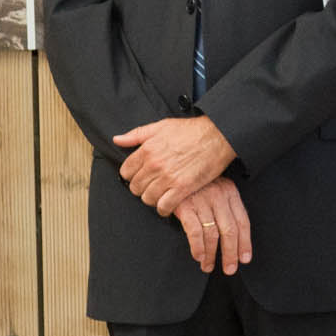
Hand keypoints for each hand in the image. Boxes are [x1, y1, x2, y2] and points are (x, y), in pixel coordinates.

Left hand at [114, 114, 236, 209]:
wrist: (217, 136)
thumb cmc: (191, 130)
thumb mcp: (160, 126)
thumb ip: (136, 135)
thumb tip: (117, 139)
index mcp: (147, 150)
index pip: (125, 172)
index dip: (131, 175)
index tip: (139, 176)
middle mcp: (155, 165)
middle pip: (135, 187)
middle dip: (141, 188)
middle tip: (150, 186)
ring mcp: (168, 178)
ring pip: (147, 198)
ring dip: (152, 198)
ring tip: (159, 194)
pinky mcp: (183, 188)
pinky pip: (164, 206)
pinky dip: (164, 209)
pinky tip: (167, 205)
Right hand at [168, 177, 253, 273]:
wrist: (168, 166)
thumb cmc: (192, 181)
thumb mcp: (213, 187)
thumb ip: (223, 205)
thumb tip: (232, 235)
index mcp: (229, 191)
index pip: (242, 221)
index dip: (245, 243)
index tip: (244, 259)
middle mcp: (218, 195)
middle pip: (230, 230)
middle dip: (230, 253)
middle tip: (229, 269)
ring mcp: (201, 200)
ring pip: (212, 234)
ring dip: (211, 254)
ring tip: (208, 266)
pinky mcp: (184, 205)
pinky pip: (194, 231)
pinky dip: (197, 246)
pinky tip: (198, 256)